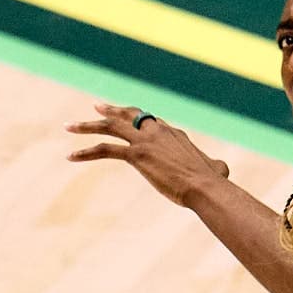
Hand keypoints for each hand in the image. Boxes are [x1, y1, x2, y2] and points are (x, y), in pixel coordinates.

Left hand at [66, 105, 230, 206]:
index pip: (150, 120)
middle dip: (111, 110)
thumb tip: (223, 172)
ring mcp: (146, 141)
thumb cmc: (212, 180)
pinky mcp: (137, 155)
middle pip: (129, 114)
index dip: (135, 115)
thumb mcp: (216, 168)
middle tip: (96, 107)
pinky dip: (85, 151)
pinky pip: (105, 149)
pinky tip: (71, 156)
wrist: (205, 185)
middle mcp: (158, 131)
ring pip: (111, 126)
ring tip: (69, 127)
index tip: (125, 114)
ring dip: (87, 126)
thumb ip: (215, 165)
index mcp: (173, 133)